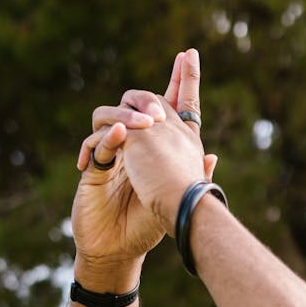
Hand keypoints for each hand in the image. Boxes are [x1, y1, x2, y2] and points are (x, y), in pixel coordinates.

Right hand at [71, 50, 215, 281]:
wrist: (116, 251)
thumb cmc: (145, 228)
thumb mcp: (172, 203)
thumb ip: (191, 180)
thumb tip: (212, 157)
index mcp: (157, 151)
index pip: (169, 107)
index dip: (180, 81)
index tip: (188, 55)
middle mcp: (134, 148)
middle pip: (136, 104)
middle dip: (147, 100)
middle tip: (159, 113)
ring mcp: (112, 156)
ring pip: (110, 117)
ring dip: (127, 115)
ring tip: (143, 127)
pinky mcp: (92, 170)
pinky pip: (95, 145)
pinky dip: (106, 138)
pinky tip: (119, 137)